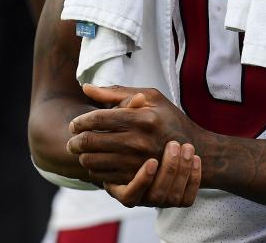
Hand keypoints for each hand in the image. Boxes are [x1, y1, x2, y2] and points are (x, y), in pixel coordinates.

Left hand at [68, 86, 206, 205]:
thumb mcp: (151, 97)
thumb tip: (86, 88)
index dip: (80, 121)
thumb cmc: (169, 118)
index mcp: (141, 117)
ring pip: (93, 161)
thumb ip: (116, 92)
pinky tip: (97, 162)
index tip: (74, 123)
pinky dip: (94, 169)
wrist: (193, 149)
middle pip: (91, 141)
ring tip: (83, 150)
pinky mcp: (136, 177)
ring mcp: (136, 162)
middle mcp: (138, 140)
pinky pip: (103, 176)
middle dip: (75, 141)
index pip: (98, 118)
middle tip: (72, 139)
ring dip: (82, 156)